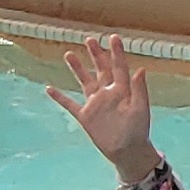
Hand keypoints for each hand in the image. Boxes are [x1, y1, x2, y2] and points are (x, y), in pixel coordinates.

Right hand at [43, 32, 157, 176]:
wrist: (128, 151)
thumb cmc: (138, 131)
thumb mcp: (140, 109)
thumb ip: (139, 90)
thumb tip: (140, 70)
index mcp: (122, 90)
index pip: (118, 67)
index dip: (116, 52)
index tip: (113, 37)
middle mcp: (108, 93)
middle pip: (100, 69)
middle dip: (95, 54)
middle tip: (89, 40)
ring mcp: (95, 104)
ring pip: (84, 81)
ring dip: (77, 69)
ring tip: (68, 54)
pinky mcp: (86, 117)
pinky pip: (70, 104)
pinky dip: (60, 97)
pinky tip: (49, 89)